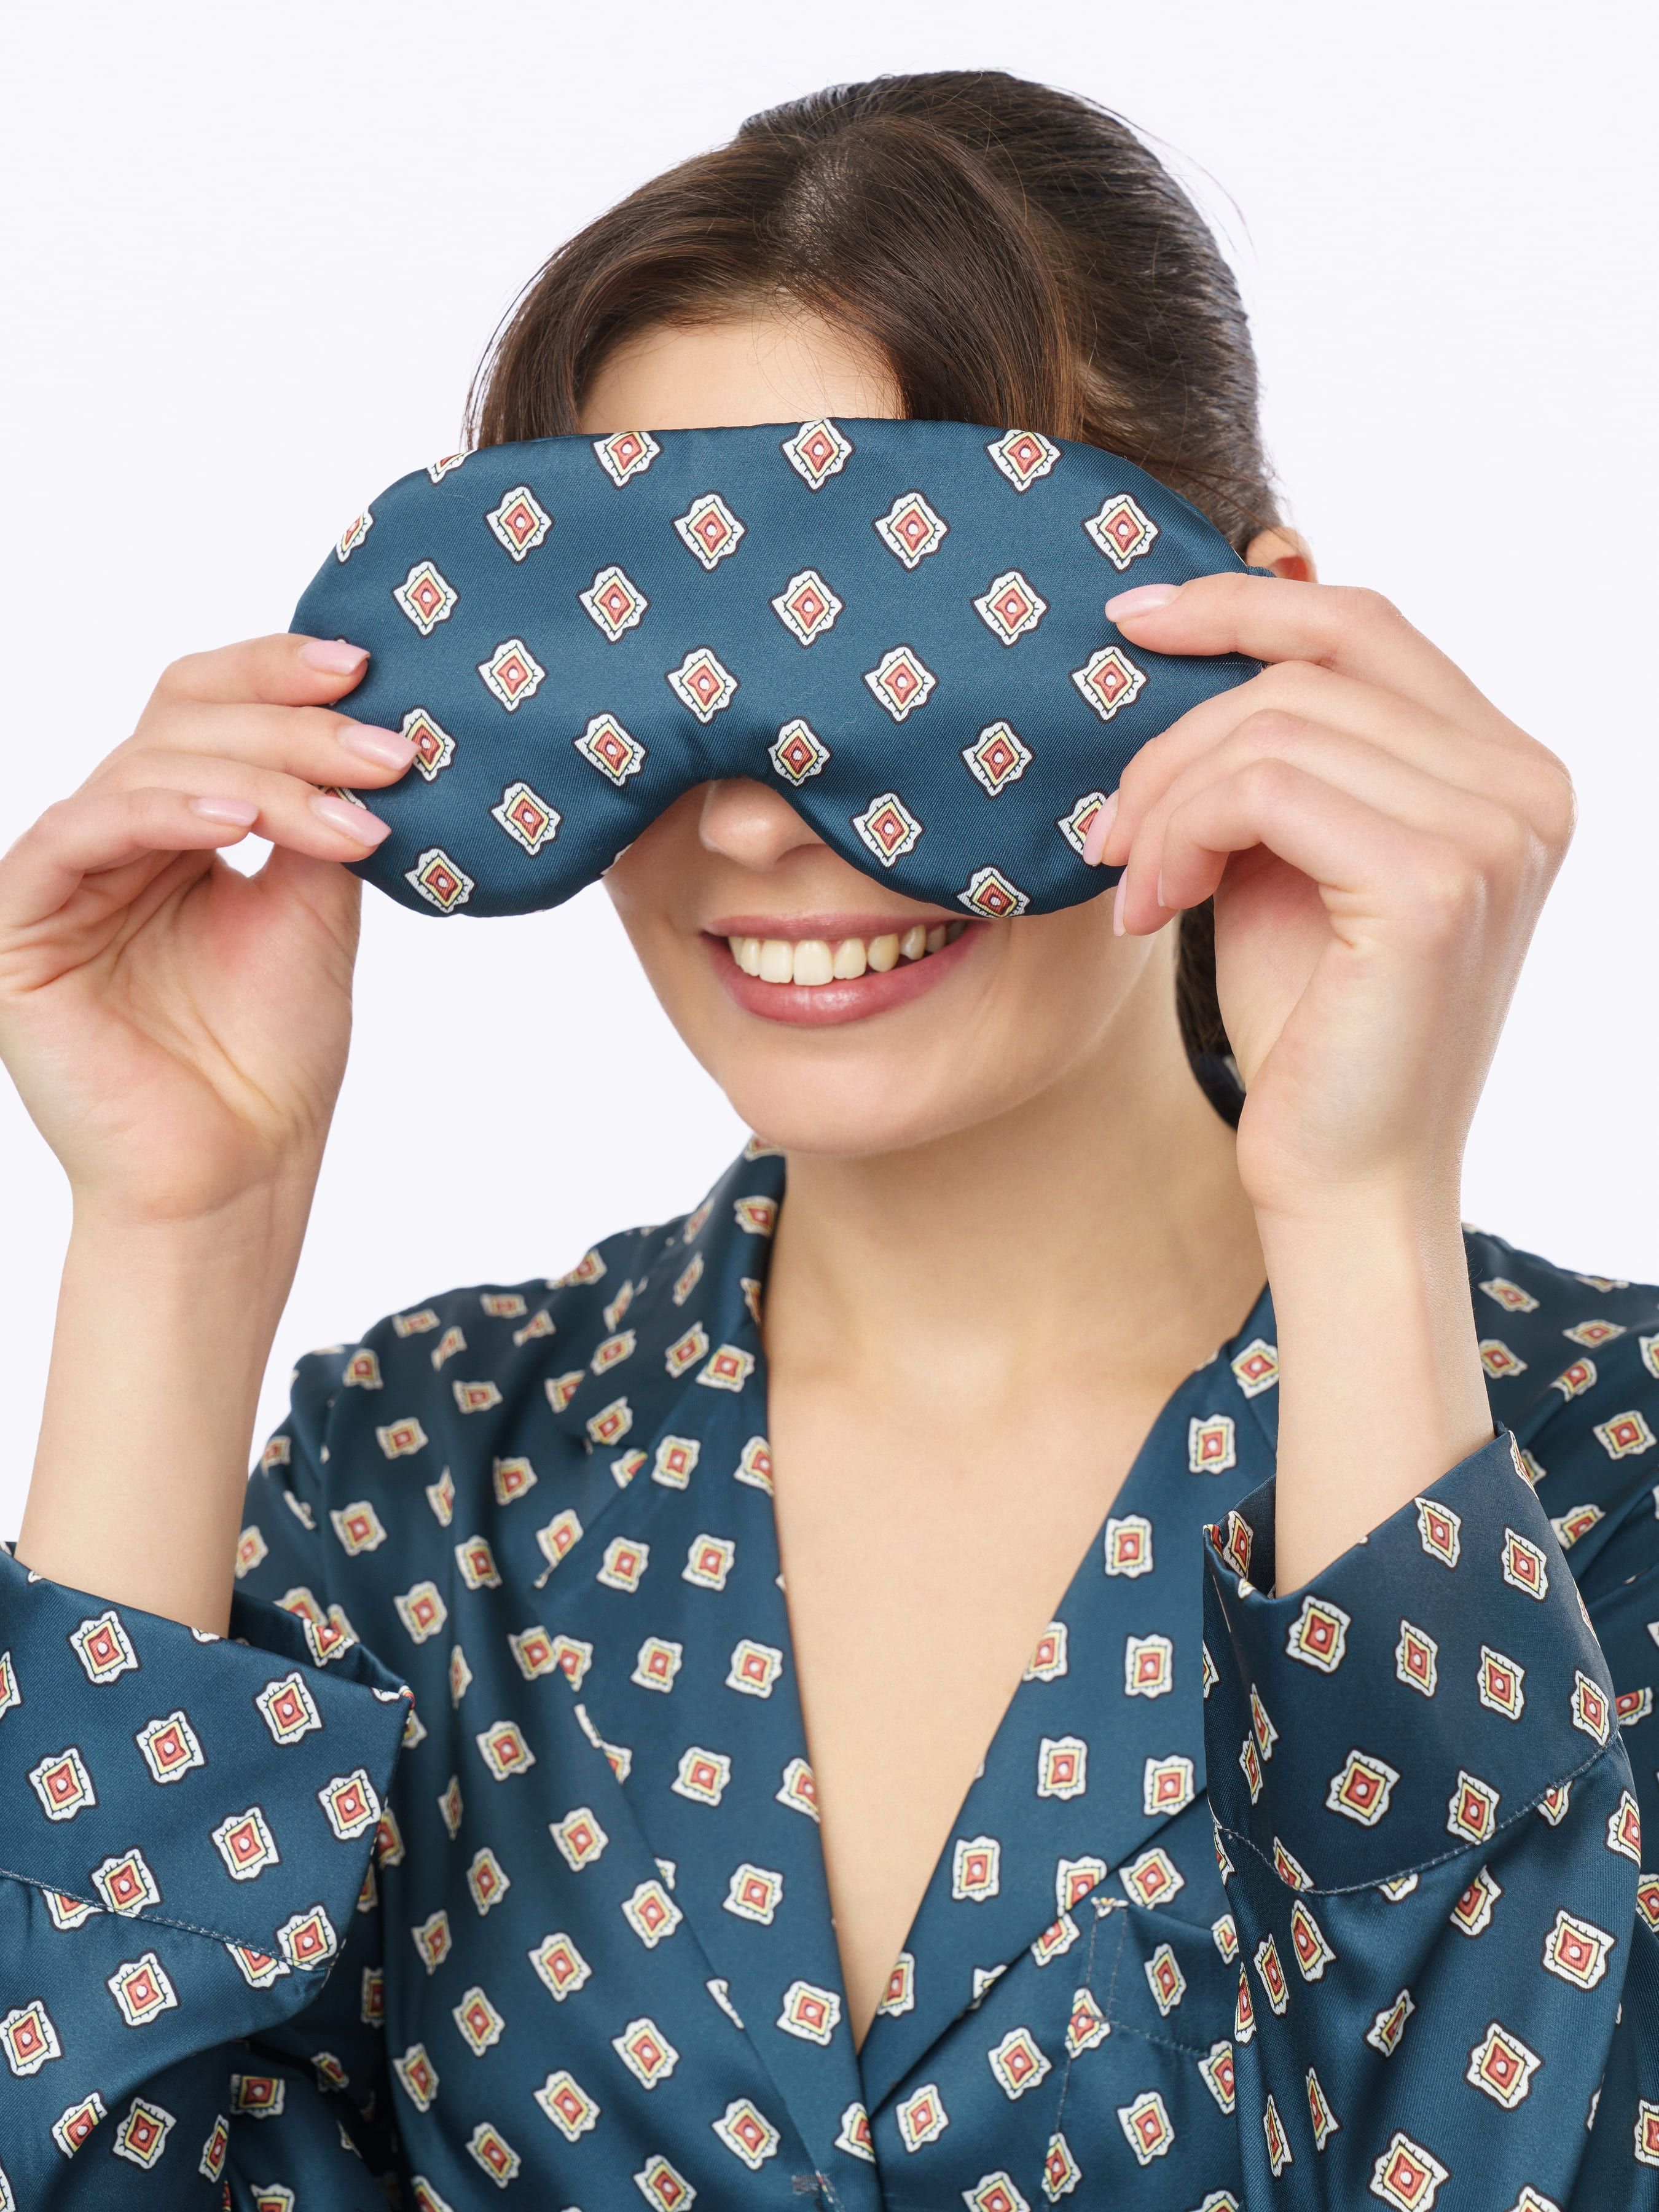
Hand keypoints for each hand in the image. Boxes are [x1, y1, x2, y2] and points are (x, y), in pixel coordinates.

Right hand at [0, 634, 412, 1225]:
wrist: (235, 1169)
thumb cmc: (270, 1057)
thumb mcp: (315, 907)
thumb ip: (317, 815)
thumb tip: (358, 724)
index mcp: (177, 824)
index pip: (209, 710)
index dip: (276, 673)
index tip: (365, 668)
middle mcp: (113, 836)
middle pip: (183, 722)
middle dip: (293, 729)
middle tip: (387, 752)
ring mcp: (62, 873)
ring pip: (148, 765)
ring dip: (260, 776)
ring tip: (344, 811)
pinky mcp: (19, 919)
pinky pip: (83, 830)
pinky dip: (165, 813)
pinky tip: (238, 824)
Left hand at [1093, 575, 1573, 1225]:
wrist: (1341, 1179)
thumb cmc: (1308, 1030)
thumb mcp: (1291, 856)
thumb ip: (1285, 753)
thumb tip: (1219, 622)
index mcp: (1506, 767)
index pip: (1365, 626)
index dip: (1239, 603)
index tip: (1128, 623)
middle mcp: (1527, 784)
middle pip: (1309, 667)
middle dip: (1177, 732)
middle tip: (1109, 826)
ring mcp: (1495, 829)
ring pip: (1275, 725)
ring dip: (1167, 801)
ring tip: (1133, 884)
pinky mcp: (1438, 882)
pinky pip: (1266, 788)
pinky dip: (1181, 834)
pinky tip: (1153, 906)